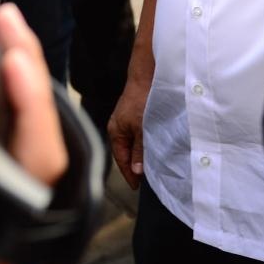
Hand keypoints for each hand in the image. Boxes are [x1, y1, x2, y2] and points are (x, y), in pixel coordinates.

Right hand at [0, 4, 66, 263]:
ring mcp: (1, 206)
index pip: (36, 157)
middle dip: (26, 68)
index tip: (14, 54)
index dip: (30, 102)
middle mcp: (12, 214)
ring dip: (13, 80)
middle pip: (37, 131)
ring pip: (23, 133)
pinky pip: (0, 142)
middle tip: (7, 17)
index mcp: (4, 234)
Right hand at [106, 59, 152, 187]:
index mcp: (115, 132)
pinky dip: (141, 145)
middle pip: (124, 153)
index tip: (136, 186)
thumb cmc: (142, 101)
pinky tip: (149, 148)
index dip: (129, 174)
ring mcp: (124, 121)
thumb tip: (137, 171)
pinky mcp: (132, 115)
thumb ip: (139, 150)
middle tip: (144, 180)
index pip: (121, 159)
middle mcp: (117, 128)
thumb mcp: (142, 129)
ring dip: (138, 156)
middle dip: (133, 167)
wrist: (146, 77)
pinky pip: (134, 136)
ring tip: (148, 167)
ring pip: (130, 145)